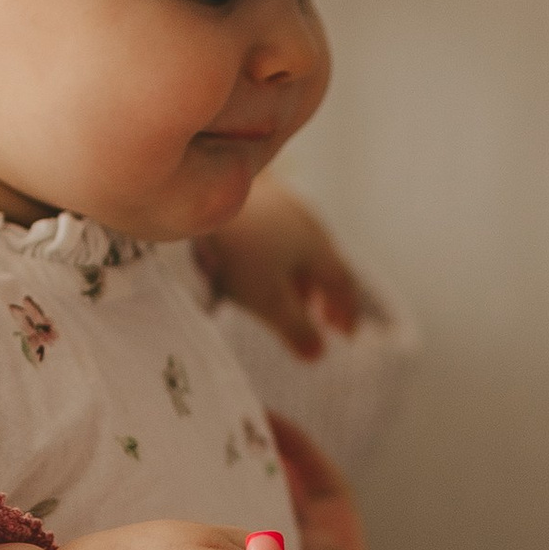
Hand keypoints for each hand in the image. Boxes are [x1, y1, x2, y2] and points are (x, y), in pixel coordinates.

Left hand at [194, 175, 365, 364]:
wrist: (201, 195)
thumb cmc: (238, 252)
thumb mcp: (269, 301)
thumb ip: (296, 329)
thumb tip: (318, 355)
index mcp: (318, 246)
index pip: (343, 282)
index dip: (348, 310)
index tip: (347, 335)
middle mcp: (306, 221)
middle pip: (327, 261)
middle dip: (328, 295)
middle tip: (328, 320)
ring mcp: (280, 203)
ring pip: (302, 245)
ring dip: (305, 276)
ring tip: (297, 297)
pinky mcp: (252, 194)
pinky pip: (278, 230)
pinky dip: (282, 255)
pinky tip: (265, 261)